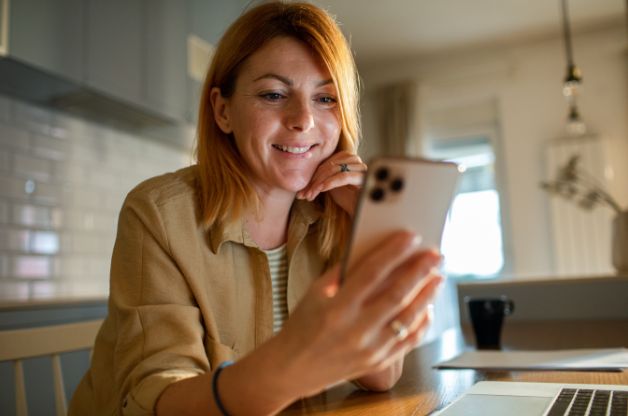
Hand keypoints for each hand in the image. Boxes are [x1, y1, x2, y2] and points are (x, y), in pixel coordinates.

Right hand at [272, 231, 442, 397]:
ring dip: (427, 294)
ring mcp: (370, 349)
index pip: (372, 272)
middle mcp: (355, 329)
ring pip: (408, 317)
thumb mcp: (315, 293)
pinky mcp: (378, 363)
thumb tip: (375, 251)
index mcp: (337, 307)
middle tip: (436, 254)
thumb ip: (344, 272)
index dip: (394, 252)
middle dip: (420, 270)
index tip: (411, 236)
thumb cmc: (304, 324)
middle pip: (397, 294)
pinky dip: (421, 323)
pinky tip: (427, 307)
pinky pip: (408, 341)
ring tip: (438, 277)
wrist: (293, 368)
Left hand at [296, 150, 366, 215]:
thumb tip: (299, 183)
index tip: (301, 191)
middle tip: (303, 194)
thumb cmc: (347, 199)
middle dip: (314, 181)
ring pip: (334, 169)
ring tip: (311, 195)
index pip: (325, 163)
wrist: (361, 212)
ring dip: (319, 183)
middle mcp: (355, 159)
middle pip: (329, 165)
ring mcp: (361, 167)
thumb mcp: (329, 185)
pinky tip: (322, 189)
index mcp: (346, 157)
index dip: (312, 177)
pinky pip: (344, 176)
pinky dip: (331, 182)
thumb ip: (319, 178)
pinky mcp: (364, 176)